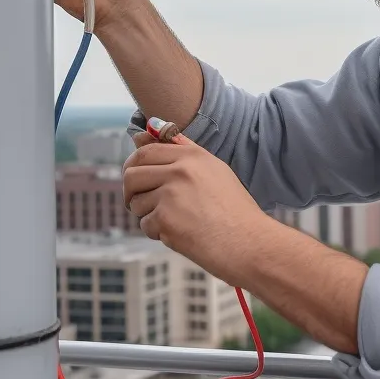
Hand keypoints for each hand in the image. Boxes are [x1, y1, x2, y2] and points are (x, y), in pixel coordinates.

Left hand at [123, 133, 265, 275]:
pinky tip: (181, 235)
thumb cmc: (233, 211)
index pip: (146, 151)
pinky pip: (145, 225)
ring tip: (174, 222)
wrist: (249, 243)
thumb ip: (181, 151)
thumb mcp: (214, 171)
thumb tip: (140, 135)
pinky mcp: (166, 219)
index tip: (137, 178)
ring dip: (148, 215)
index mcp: (192, 155)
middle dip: (130, 191)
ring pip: (136, 202)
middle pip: (131, 174)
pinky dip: (158, 233)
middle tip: (140, 203)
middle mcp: (180, 170)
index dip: (134, 165)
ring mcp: (172, 194)